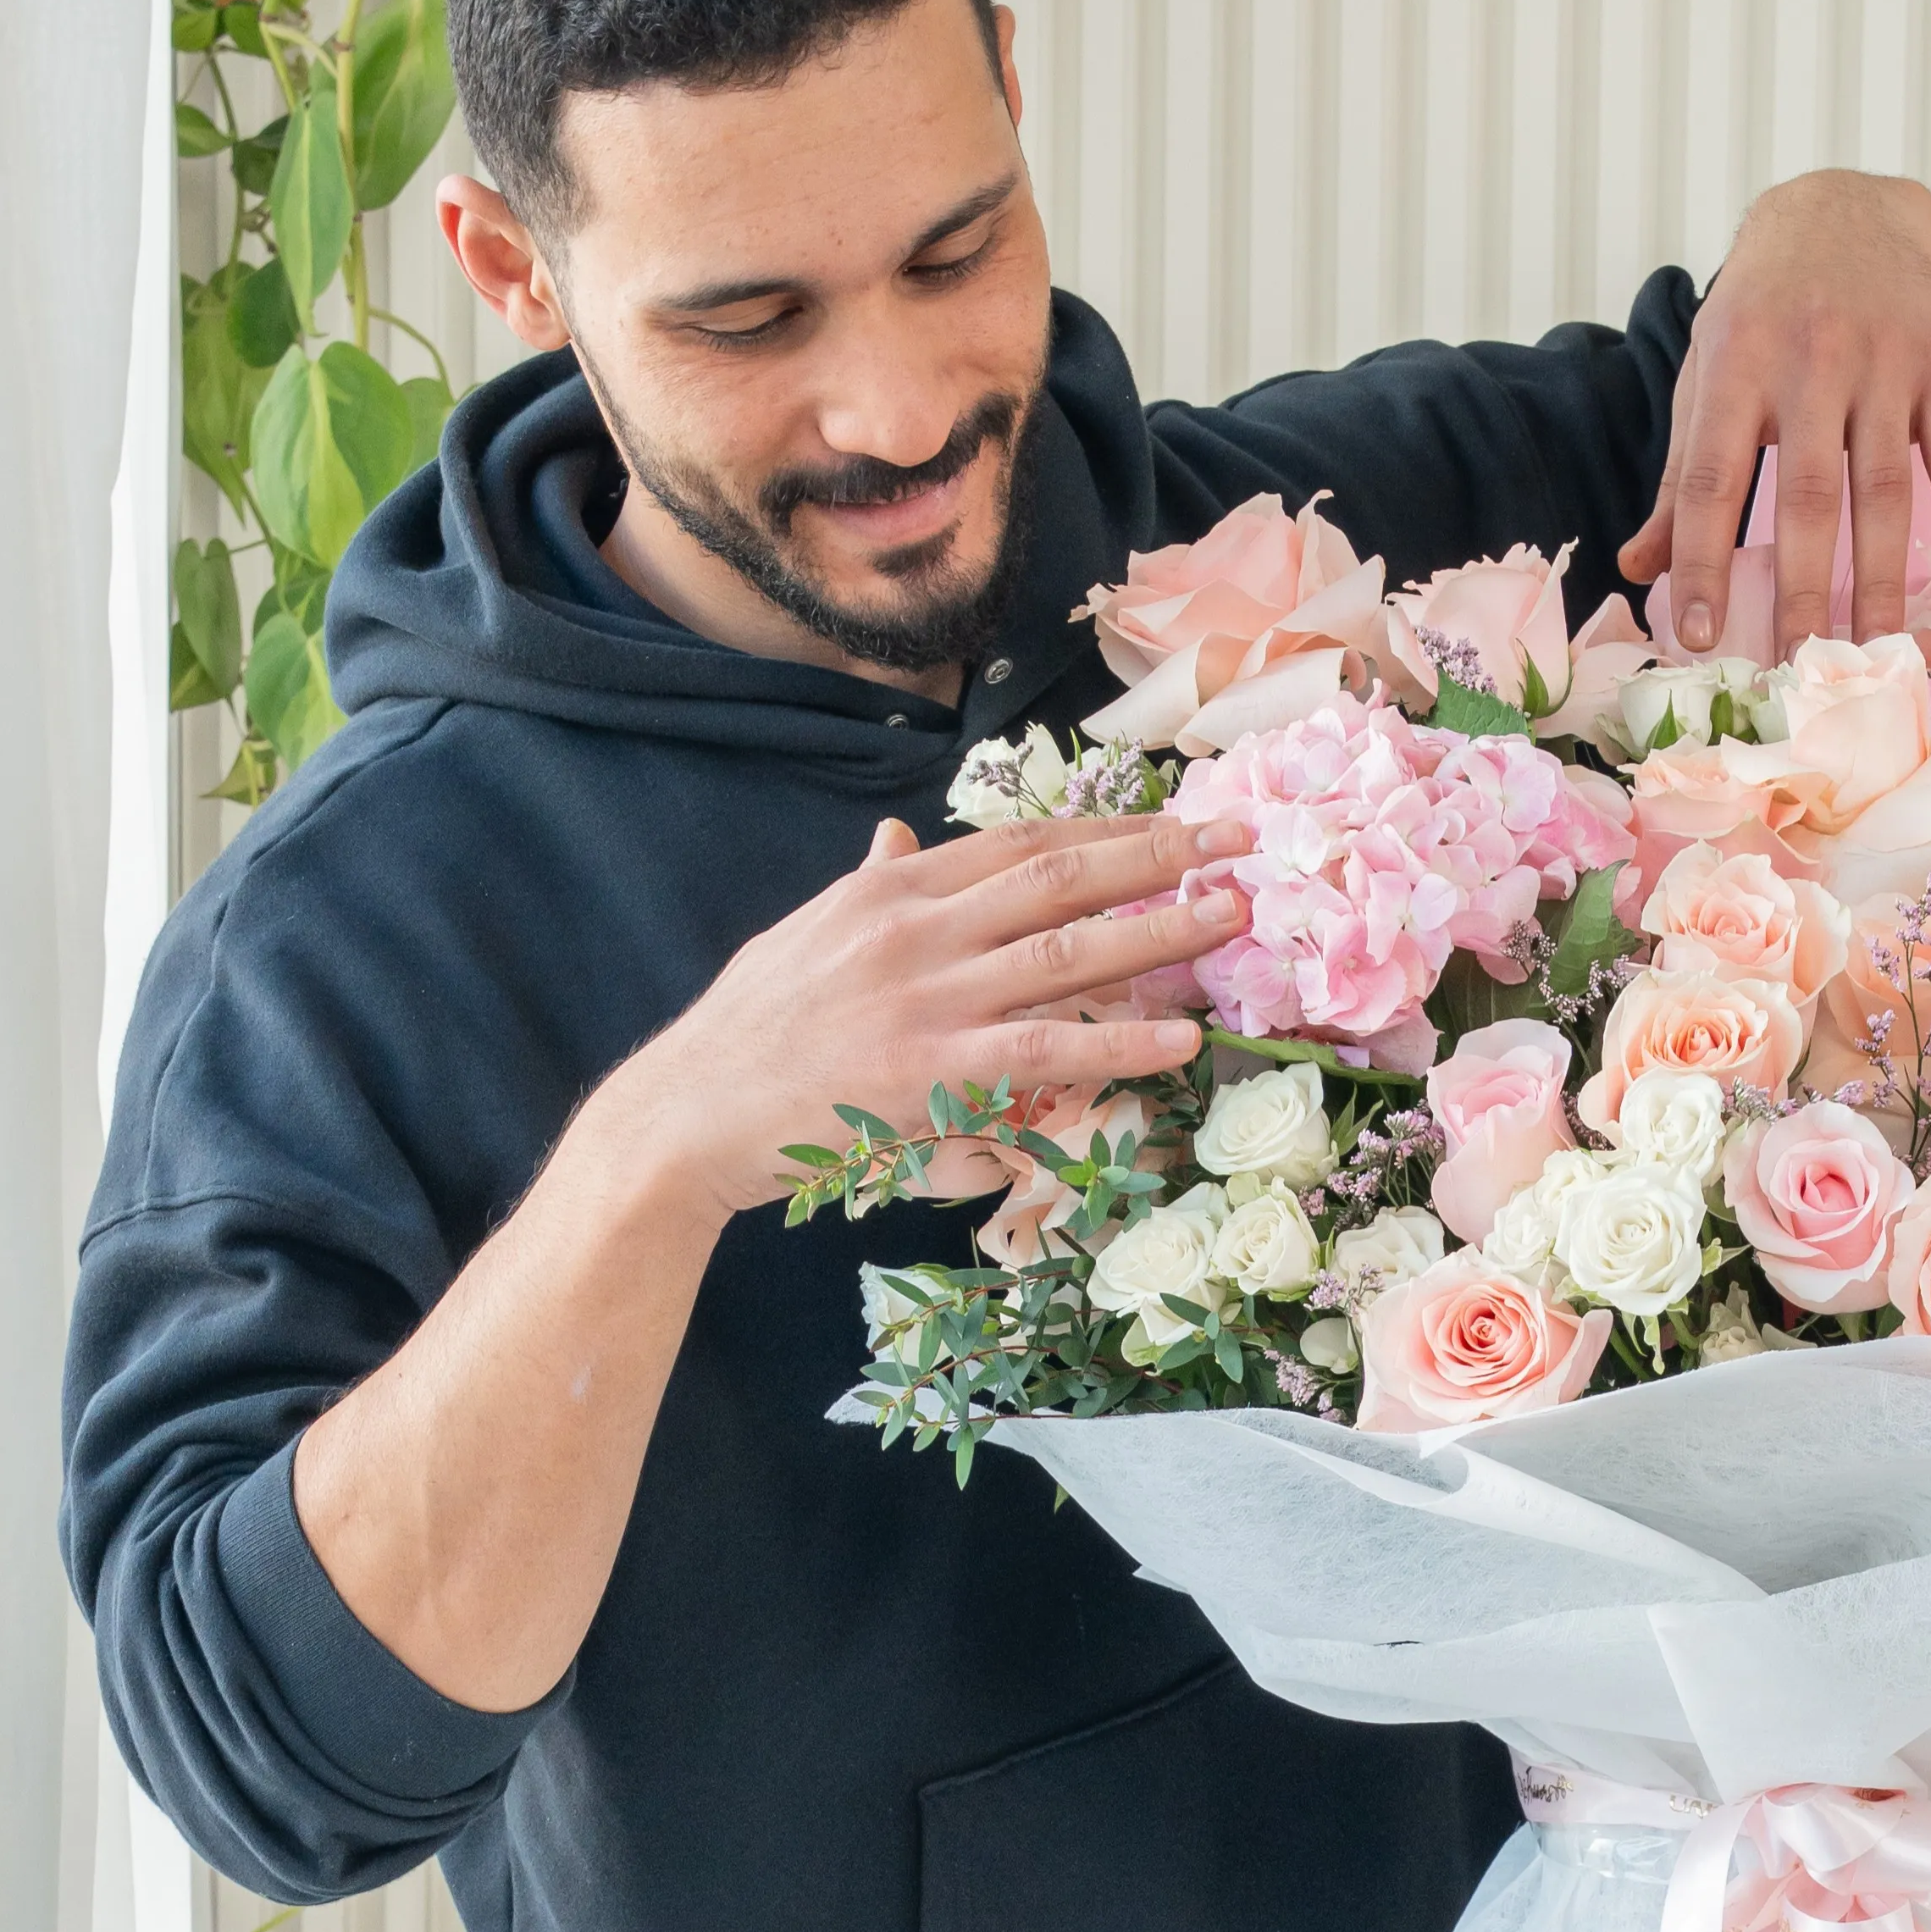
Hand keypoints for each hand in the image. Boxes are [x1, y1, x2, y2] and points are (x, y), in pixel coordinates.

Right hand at [605, 804, 1252, 1215]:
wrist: (690, 1112)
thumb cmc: (751, 1031)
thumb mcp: (806, 933)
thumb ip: (867, 884)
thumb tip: (893, 837)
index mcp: (891, 887)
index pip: (1021, 844)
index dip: (1108, 829)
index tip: (1177, 819)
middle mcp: (916, 928)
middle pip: (1061, 877)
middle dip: (1160, 854)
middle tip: (1240, 843)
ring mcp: (927, 999)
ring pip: (1069, 952)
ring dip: (1162, 931)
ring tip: (1234, 918)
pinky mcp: (932, 1073)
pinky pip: (1049, 1051)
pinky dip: (1122, 1041)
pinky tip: (1183, 1039)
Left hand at [1617, 170, 1930, 663]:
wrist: (1848, 208)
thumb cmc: (1763, 310)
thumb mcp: (1708, 372)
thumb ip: (1682, 476)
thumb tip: (1640, 570)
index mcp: (1736, 364)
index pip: (1712, 479)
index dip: (1702, 561)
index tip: (1697, 634)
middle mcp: (1809, 358)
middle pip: (1805, 496)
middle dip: (1798, 590)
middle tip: (1796, 666)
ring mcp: (1884, 360)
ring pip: (1883, 489)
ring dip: (1880, 579)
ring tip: (1875, 652)